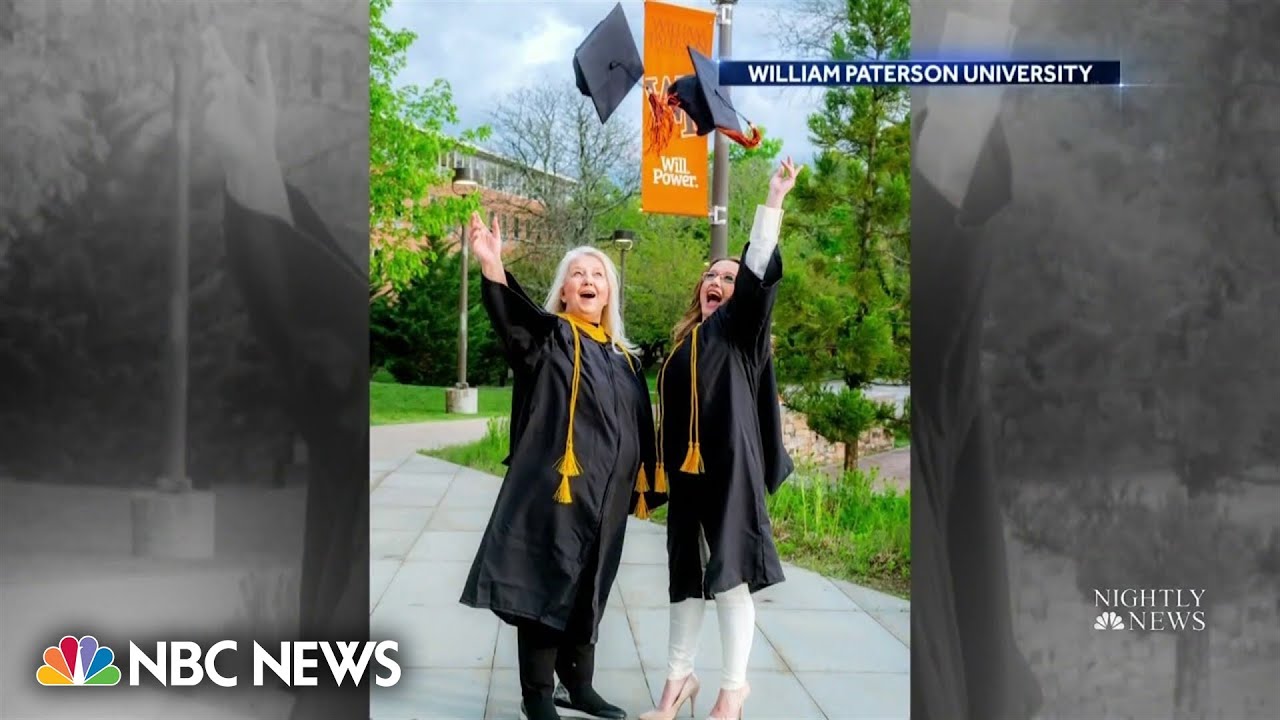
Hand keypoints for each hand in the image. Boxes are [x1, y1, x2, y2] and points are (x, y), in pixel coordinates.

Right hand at [200, 26, 278, 173]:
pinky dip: (212, 95)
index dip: (214, 45)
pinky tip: (219, 87)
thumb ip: (261, 68)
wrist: (257, 152)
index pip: (219, 59)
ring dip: (212, 75)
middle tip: (213, 47)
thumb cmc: (261, 124)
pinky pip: (206, 104)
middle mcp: (219, 90)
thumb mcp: (265, 92)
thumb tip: (261, 42)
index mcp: (232, 82)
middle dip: (210, 57)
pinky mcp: (208, 120)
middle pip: (209, 68)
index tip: (210, 30)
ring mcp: (211, 104)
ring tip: (222, 69)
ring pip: (205, 84)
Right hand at [468, 212, 504, 279]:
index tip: (475, 211)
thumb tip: (495, 217)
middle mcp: (478, 235)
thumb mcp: (497, 236)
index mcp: (484, 232)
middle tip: (473, 214)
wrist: (493, 259)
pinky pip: (472, 240)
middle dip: (473, 220)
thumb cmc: (495, 249)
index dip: (477, 218)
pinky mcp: (474, 246)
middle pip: (474, 226)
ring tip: (477, 225)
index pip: (479, 223)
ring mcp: (475, 241)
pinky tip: (478, 233)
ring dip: (474, 228)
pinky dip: (474, 236)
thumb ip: (495, 227)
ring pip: (472, 232)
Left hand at [766, 156, 802, 207]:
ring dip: (787, 164)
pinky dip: (787, 166)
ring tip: (781, 160)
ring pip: (791, 169)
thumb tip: (782, 166)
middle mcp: (790, 179)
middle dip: (790, 162)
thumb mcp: (776, 177)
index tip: (793, 162)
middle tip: (789, 156)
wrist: (775, 192)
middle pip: (791, 169)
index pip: (789, 172)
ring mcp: (792, 180)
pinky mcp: (792, 179)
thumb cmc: (774, 186)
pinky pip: (790, 171)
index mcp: (786, 179)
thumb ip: (780, 172)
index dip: (790, 167)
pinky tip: (783, 163)